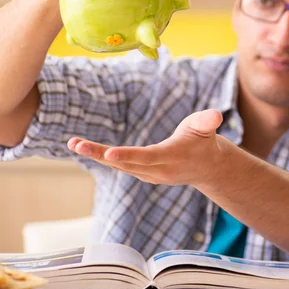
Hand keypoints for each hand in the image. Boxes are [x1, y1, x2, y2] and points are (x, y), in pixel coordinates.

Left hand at [67, 109, 226, 186]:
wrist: (206, 167)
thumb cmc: (204, 141)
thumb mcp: (206, 127)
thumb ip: (207, 121)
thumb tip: (215, 114)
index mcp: (171, 157)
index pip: (146, 157)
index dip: (127, 156)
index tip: (108, 154)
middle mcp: (157, 170)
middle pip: (124, 163)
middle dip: (99, 154)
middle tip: (75, 144)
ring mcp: (149, 174)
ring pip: (118, 165)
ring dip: (95, 155)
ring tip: (73, 143)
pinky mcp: (143, 173)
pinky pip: (120, 166)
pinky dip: (103, 158)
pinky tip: (85, 149)